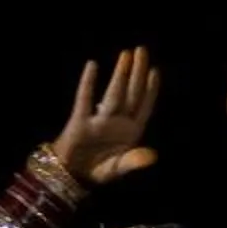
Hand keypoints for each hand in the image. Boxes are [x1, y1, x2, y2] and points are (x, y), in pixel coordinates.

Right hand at [50, 47, 160, 187]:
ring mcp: (99, 120)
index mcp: (130, 132)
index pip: (144, 106)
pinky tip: (93, 66)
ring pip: (113, 93)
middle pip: (131, 93)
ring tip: (126, 54)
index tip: (155, 70)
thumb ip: (134, 161)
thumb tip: (153, 156)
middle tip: (142, 50)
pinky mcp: (80, 122)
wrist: (71, 177)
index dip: (150, 89)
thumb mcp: (119, 168)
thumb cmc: (98, 170)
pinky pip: (85, 99)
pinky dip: (88, 83)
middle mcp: (117, 122)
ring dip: (120, 74)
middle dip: (137, 72)